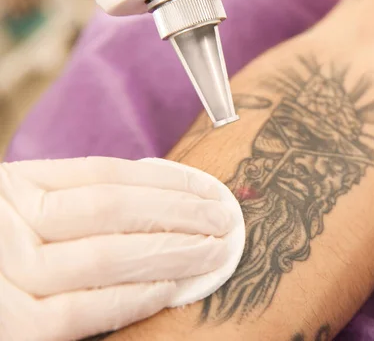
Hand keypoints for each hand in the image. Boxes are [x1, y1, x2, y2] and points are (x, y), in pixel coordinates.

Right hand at [0, 157, 235, 340]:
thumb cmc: (11, 251)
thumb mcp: (29, 214)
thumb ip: (78, 207)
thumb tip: (166, 207)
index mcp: (16, 186)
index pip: (106, 174)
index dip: (167, 182)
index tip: (209, 191)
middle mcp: (6, 221)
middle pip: (114, 209)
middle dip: (181, 214)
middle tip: (225, 221)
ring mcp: (5, 274)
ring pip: (107, 256)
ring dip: (173, 254)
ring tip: (214, 253)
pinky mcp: (12, 327)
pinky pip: (83, 311)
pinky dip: (134, 298)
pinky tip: (172, 289)